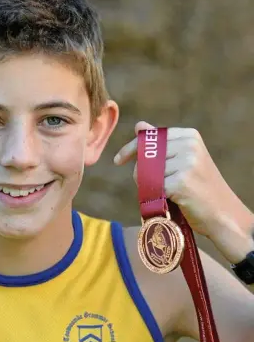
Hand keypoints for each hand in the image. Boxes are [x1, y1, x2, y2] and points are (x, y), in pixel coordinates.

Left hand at [114, 121, 252, 255]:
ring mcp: (186, 163)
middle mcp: (189, 145)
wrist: (223, 215)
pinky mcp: (182, 181)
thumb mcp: (183, 160)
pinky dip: (154, 196)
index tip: (118, 161)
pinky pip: (152, 187)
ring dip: (146, 186)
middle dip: (140, 172)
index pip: (150, 137)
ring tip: (165, 194)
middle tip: (152, 186)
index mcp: (189, 136)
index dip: (131, 149)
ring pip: (144, 172)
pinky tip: (169, 201)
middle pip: (144, 155)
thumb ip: (161, 144)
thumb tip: (139, 125)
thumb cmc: (200, 188)